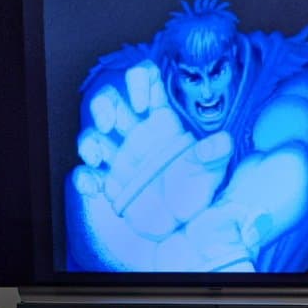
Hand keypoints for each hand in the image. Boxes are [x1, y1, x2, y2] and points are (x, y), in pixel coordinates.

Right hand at [71, 61, 232, 240]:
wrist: (184, 226)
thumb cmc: (197, 191)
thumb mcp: (212, 171)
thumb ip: (216, 153)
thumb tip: (223, 141)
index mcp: (162, 121)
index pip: (145, 81)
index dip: (137, 82)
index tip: (141, 104)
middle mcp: (137, 134)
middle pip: (109, 101)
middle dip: (102, 106)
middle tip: (109, 125)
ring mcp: (120, 158)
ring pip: (92, 135)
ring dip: (89, 142)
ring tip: (97, 158)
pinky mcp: (110, 182)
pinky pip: (86, 174)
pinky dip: (84, 179)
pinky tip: (94, 187)